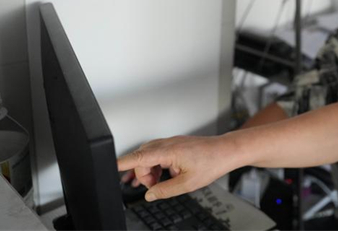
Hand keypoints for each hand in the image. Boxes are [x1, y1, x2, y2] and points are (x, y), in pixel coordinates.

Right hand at [117, 135, 234, 201]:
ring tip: (158, 183)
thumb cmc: (212, 162)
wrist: (227, 151)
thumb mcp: (187, 183)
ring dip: (150, 170)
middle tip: (153, 187)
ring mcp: (171, 142)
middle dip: (143, 174)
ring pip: (149, 155)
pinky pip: (158, 153)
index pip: (139, 156)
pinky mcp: (175, 145)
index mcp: (169, 151)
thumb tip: (150, 194)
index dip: (123, 163)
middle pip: (142, 157)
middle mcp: (168, 143)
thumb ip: (165, 190)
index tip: (110, 166)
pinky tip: (164, 175)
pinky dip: (157, 165)